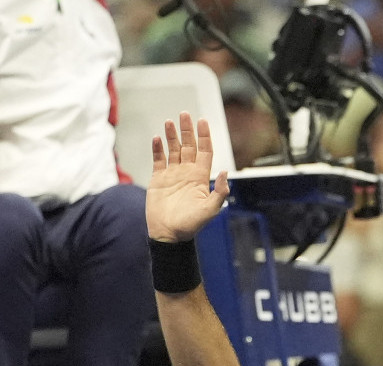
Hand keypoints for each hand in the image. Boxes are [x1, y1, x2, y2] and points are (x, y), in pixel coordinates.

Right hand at [146, 112, 229, 242]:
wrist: (169, 234)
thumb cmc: (190, 225)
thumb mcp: (210, 209)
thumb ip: (219, 191)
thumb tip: (225, 172)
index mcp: (200, 177)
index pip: (204, 151)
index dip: (204, 136)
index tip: (203, 121)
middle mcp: (187, 173)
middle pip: (188, 146)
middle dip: (187, 130)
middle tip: (185, 114)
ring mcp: (172, 175)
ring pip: (173, 150)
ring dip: (172, 136)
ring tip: (170, 121)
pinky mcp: (158, 179)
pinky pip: (158, 160)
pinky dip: (158, 149)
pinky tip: (157, 138)